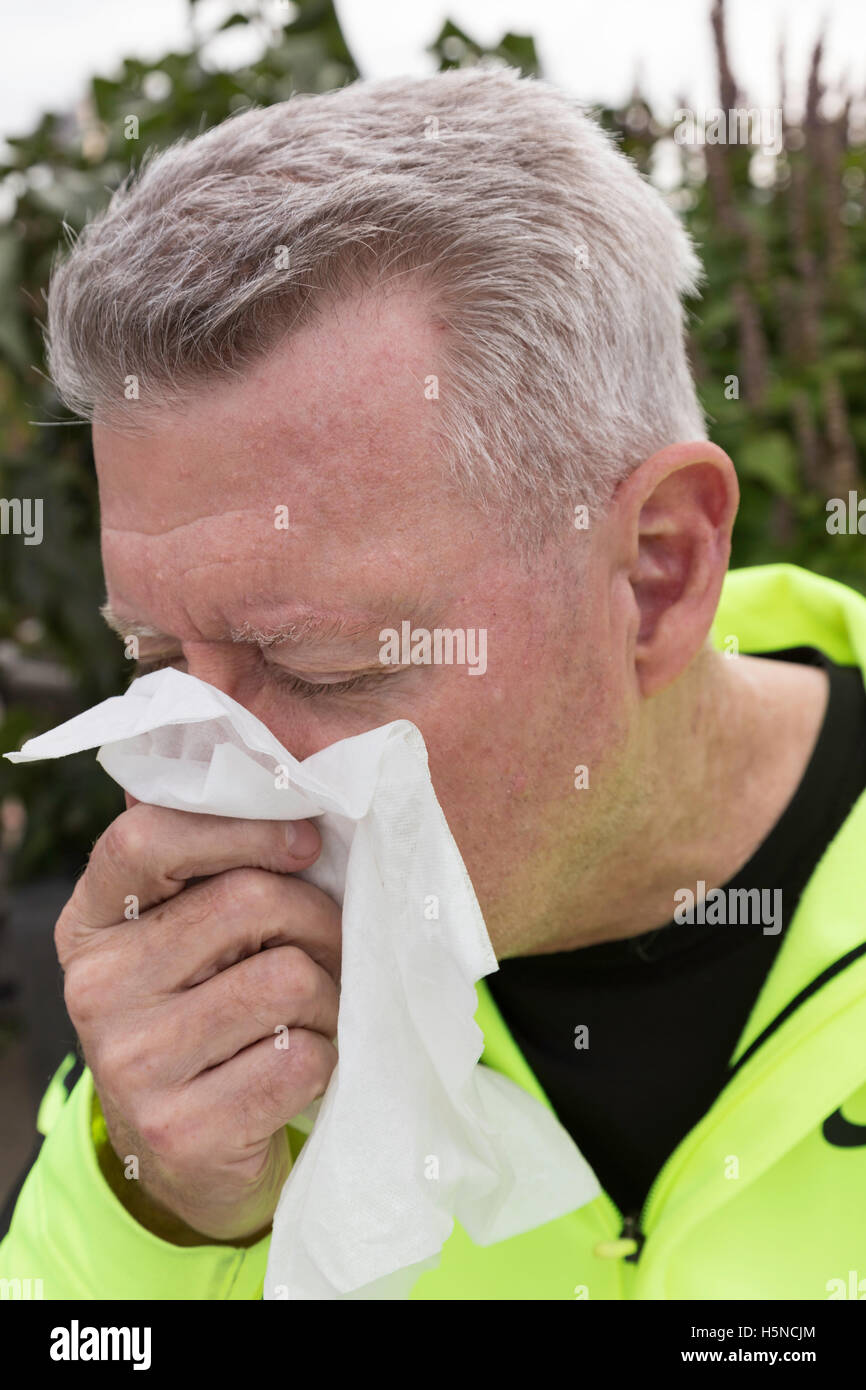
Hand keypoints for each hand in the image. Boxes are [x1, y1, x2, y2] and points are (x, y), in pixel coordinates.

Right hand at [55, 800, 339, 1242]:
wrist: (189, 1161)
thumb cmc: (208, 1016)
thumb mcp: (186, 941)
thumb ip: (212, 871)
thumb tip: (291, 778)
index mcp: (92, 925)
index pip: (145, 838)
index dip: (240, 826)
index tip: (304, 842)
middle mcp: (97, 990)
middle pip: (246, 901)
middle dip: (318, 918)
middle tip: (334, 944)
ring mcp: (133, 1066)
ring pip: (288, 978)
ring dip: (331, 995)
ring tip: (318, 1013)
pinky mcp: (184, 1131)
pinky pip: (302, 1055)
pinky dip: (328, 1057)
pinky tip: (303, 1068)